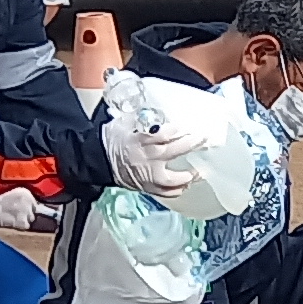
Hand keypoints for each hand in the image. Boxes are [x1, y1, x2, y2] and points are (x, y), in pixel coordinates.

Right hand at [0, 187, 45, 231]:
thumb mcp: (10, 195)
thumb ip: (22, 200)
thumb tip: (34, 207)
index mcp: (24, 192)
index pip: (35, 202)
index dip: (28, 207)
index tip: (20, 209)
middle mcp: (27, 200)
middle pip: (34, 211)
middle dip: (26, 214)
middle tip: (15, 214)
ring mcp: (25, 210)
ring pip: (31, 219)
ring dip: (24, 220)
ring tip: (13, 218)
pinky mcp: (21, 220)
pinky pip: (26, 226)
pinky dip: (20, 226)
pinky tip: (12, 223)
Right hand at [99, 70, 205, 196]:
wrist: (99, 160)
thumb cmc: (113, 140)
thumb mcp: (124, 122)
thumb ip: (143, 118)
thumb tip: (160, 110)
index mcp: (138, 140)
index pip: (159, 134)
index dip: (173, 130)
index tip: (184, 126)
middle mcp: (145, 159)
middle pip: (171, 152)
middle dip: (189, 144)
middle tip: (203, 138)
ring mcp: (147, 175)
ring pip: (171, 179)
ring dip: (187, 176)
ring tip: (199, 172)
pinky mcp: (147, 187)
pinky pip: (165, 193)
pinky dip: (177, 190)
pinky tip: (186, 184)